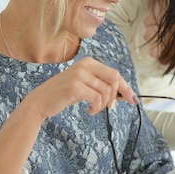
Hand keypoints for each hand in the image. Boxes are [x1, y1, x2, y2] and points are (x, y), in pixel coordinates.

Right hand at [23, 57, 137, 117]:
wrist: (41, 101)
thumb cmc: (64, 95)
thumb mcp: (86, 87)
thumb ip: (102, 86)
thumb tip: (125, 94)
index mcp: (89, 62)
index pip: (115, 74)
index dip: (126, 87)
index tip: (133, 99)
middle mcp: (85, 65)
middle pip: (114, 78)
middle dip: (118, 94)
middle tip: (112, 107)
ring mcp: (79, 75)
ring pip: (106, 91)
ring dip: (103, 105)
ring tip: (95, 109)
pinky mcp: (75, 87)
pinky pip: (97, 98)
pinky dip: (96, 108)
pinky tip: (90, 111)